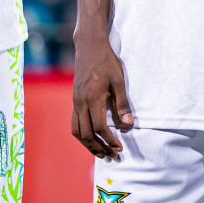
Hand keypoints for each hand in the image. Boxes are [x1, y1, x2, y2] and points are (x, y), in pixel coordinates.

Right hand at [71, 36, 132, 157]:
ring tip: (101, 152)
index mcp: (92, 98)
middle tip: (112, 155)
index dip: (109, 140)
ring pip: (77, 131)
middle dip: (98, 147)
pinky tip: (92, 138)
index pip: (99, 127)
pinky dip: (82, 135)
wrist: (88, 47)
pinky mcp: (74, 100)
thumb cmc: (106, 61)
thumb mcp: (119, 79)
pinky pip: (75, 123)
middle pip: (85, 134)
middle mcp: (80, 103)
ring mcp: (75, 102)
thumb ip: (122, 103)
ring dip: (88, 144)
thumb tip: (128, 124)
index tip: (119, 147)